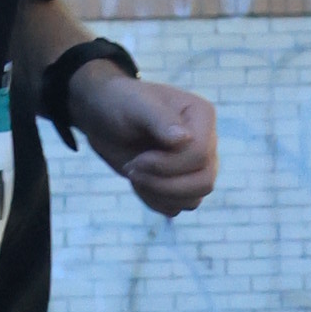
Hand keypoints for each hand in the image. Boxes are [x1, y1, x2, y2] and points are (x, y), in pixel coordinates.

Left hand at [67, 64, 218, 216]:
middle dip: (164, 184)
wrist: (104, 118)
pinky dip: (154, 201)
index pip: (200, 155)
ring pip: (193, 199)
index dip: (167, 164)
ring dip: (158, 193)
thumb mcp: (136, 106)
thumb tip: (184, 139)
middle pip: (204, 182)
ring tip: (134, 173)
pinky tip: (138, 181)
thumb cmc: (120, 104)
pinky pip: (178, 207)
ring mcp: (197, 165)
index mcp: (202, 116)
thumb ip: (161, 120)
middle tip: (133, 170)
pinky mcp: (182, 183)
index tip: (138, 158)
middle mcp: (206, 142)